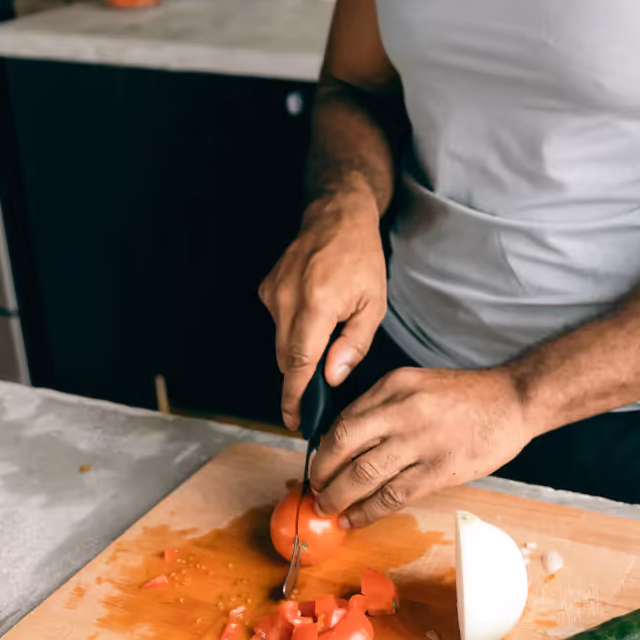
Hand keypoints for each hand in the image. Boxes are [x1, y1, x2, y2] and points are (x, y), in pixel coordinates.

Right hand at [259, 195, 386, 430]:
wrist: (336, 218)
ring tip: (323, 350)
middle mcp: (287, 300)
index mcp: (317, 305)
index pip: (298, 364)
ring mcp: (272, 294)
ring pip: (281, 343)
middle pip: (286, 359)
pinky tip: (315, 317)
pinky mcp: (266, 290)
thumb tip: (331, 378)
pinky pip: (279, 324)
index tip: (295, 421)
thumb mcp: (373, 306)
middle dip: (299, 383)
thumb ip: (353, 345)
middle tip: (314, 404)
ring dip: (300, 355)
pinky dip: (295, 332)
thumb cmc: (361, 260)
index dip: (295, 397)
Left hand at [309, 367, 533, 527]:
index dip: (324, 449)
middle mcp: (402, 410)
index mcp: (394, 385)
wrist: (515, 399)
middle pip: (343, 445)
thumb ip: (387, 408)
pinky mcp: (439, 469)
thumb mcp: (419, 385)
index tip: (319, 466)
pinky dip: (368, 511)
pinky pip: (392, 495)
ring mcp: (421, 440)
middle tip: (317, 491)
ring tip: (329, 509)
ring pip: (363, 474)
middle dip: (322, 474)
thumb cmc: (470, 396)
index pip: (344, 420)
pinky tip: (356, 519)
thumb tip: (353, 444)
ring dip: (339, 496)